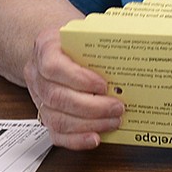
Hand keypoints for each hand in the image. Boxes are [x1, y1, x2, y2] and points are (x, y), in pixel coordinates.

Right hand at [24, 27, 122, 149]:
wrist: (54, 49)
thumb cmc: (74, 42)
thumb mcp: (84, 31)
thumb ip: (101, 39)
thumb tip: (134, 48)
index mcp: (46, 48)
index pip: (53, 66)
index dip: (78, 79)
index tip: (103, 85)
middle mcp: (37, 75)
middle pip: (57, 97)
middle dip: (92, 107)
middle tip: (118, 107)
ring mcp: (39, 97)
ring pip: (57, 118)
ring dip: (89, 124)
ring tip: (114, 121)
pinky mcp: (45, 115)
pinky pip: (56, 134)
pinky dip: (76, 140)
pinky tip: (95, 138)